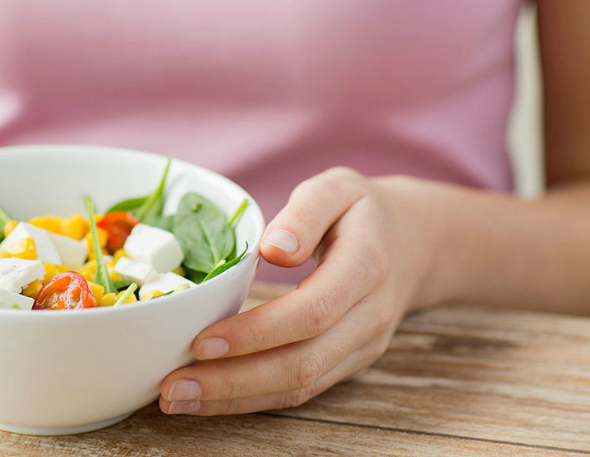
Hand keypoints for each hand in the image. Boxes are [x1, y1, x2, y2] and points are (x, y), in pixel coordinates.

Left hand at [159, 167, 432, 414]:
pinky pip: (301, 391)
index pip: (311, 312)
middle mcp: (369, 317)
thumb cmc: (363, 211)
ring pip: (300, 387)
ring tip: (177, 398)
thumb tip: (274, 249)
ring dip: (235, 400)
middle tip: (172, 386)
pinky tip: (209, 398)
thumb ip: (305, 213)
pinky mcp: (348, 363)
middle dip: (233, 382)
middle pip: (302, 364)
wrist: (417, 242)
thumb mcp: (337, 189)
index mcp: (366, 267)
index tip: (201, 342)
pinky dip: (252, 400)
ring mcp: (362, 347)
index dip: (256, 333)